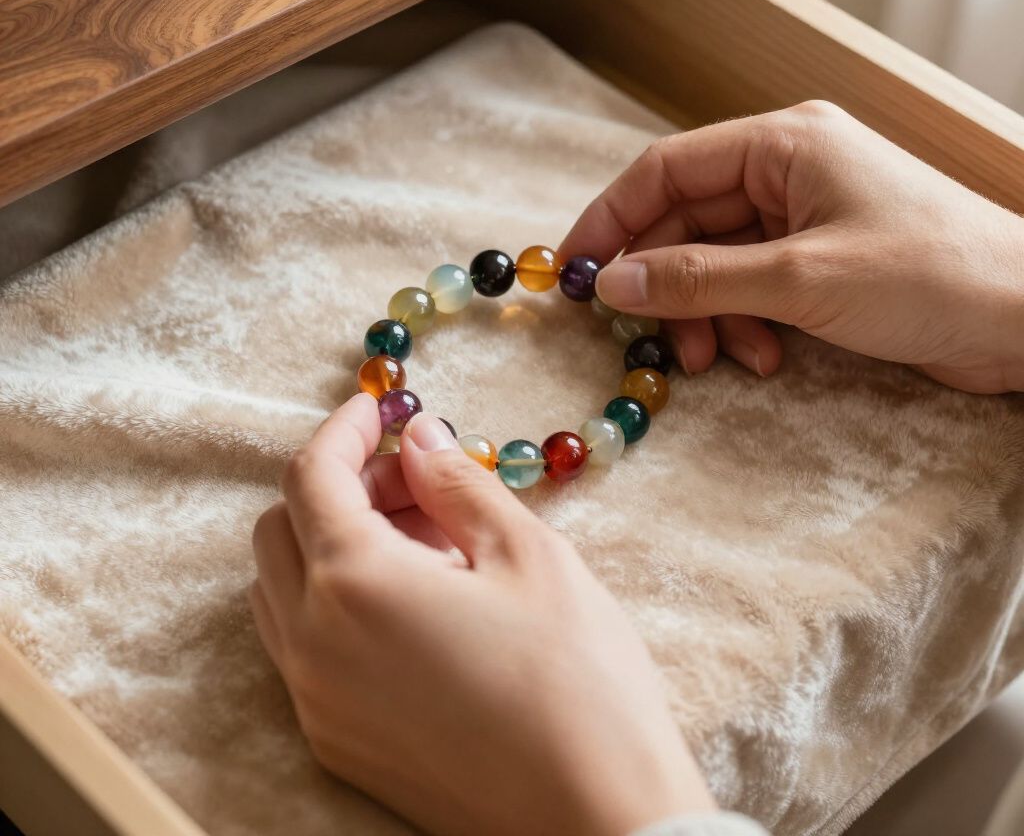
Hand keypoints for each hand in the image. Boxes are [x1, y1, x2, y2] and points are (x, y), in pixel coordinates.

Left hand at [251, 394, 714, 835]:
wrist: (597, 823)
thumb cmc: (577, 680)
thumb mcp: (528, 555)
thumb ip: (458, 483)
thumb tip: (419, 440)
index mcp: (355, 584)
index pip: (314, 475)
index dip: (348, 428)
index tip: (385, 408)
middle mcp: (312, 644)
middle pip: (283, 527)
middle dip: (342, 485)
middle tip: (420, 480)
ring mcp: (316, 702)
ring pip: (282, 589)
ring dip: (334, 542)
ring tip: (426, 541)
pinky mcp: (336, 744)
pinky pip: (301, 648)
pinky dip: (336, 601)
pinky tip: (416, 605)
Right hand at [560, 101, 1023, 393]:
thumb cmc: (929, 276)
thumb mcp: (801, 278)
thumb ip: (700, 279)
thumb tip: (614, 281)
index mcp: (782, 143)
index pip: (666, 169)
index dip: (611, 220)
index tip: (573, 271)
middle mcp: (786, 169)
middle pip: (686, 220)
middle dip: (666, 283)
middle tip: (647, 335)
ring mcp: (803, 214)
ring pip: (714, 260)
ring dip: (705, 313)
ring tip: (719, 358)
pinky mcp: (819, 256)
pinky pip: (748, 284)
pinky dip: (741, 321)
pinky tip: (763, 356)